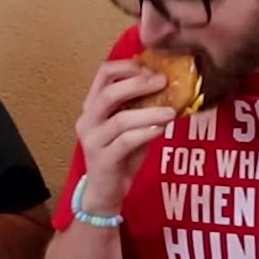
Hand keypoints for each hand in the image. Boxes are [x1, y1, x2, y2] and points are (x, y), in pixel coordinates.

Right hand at [74, 59, 176, 214]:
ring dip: (149, 112)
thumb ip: (141, 106)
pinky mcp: (103, 159)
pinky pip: (125, 141)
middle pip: (109, 93)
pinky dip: (145, 132)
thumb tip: (169, 85)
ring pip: (120, 119)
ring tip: (171, 111)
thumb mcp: (131, 125)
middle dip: (138, 84)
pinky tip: (161, 129)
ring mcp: (92, 140)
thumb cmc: (120, 155)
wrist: (105, 191)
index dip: (127, 66)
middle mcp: (88, 120)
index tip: (152, 68)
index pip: (103, 74)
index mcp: (92, 105)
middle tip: (163, 82)